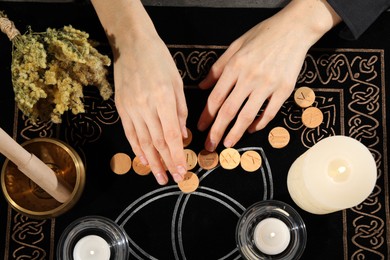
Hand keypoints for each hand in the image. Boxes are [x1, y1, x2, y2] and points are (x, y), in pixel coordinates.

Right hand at [92, 0, 187, 184]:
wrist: (131, 45)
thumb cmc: (159, 61)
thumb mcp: (177, 83)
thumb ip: (180, 111)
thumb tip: (183, 136)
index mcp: (163, 99)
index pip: (171, 136)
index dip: (177, 156)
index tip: (182, 171)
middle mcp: (145, 107)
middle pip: (157, 142)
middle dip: (167, 163)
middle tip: (174, 180)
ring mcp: (130, 109)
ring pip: (143, 142)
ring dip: (152, 162)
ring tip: (159, 177)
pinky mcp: (121, 108)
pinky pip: (130, 133)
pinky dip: (137, 149)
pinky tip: (143, 160)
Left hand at [197, 0, 340, 150]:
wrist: (294, 29)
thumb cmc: (263, 35)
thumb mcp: (235, 46)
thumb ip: (218, 68)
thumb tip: (202, 86)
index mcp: (235, 66)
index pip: (216, 98)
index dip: (207, 116)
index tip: (200, 128)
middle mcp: (249, 77)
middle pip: (229, 111)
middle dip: (217, 131)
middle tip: (209, 145)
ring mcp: (268, 85)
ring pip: (247, 115)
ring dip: (235, 133)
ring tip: (227, 144)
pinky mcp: (284, 89)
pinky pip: (270, 112)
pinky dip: (259, 123)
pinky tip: (251, 129)